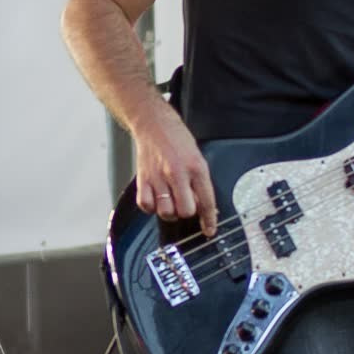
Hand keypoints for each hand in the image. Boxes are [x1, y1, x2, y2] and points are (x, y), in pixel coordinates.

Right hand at [131, 101, 217, 234]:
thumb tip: (203, 204)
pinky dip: (151, 206)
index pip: (206, 201)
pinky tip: (155, 198)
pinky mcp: (143, 179)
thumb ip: (199, 180)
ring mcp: (159, 177)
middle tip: (184, 203)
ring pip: (166, 211)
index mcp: (196, 167)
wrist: (152, 123)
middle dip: (187, 212)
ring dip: (169, 211)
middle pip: (185, 211)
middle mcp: (178, 173)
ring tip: (169, 200)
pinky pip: (146, 205)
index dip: (209, 220)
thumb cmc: (176, 138)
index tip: (209, 230)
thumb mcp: (197, 156)